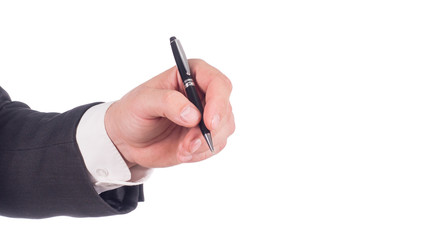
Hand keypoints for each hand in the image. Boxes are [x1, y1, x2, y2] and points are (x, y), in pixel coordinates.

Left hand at [104, 59, 234, 167]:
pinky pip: (217, 145)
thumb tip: (193, 115)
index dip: (218, 102)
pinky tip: (183, 153)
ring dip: (204, 144)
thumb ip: (166, 102)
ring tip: (181, 150)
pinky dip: (201, 153)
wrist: (127, 139)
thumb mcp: (142, 102)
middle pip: (225, 109)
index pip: (218, 83)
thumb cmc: (132, 112)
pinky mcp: (206, 135)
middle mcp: (204, 93)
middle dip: (209, 131)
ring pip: (225, 129)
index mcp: (191, 74)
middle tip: (188, 145)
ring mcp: (207, 115)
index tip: (209, 123)